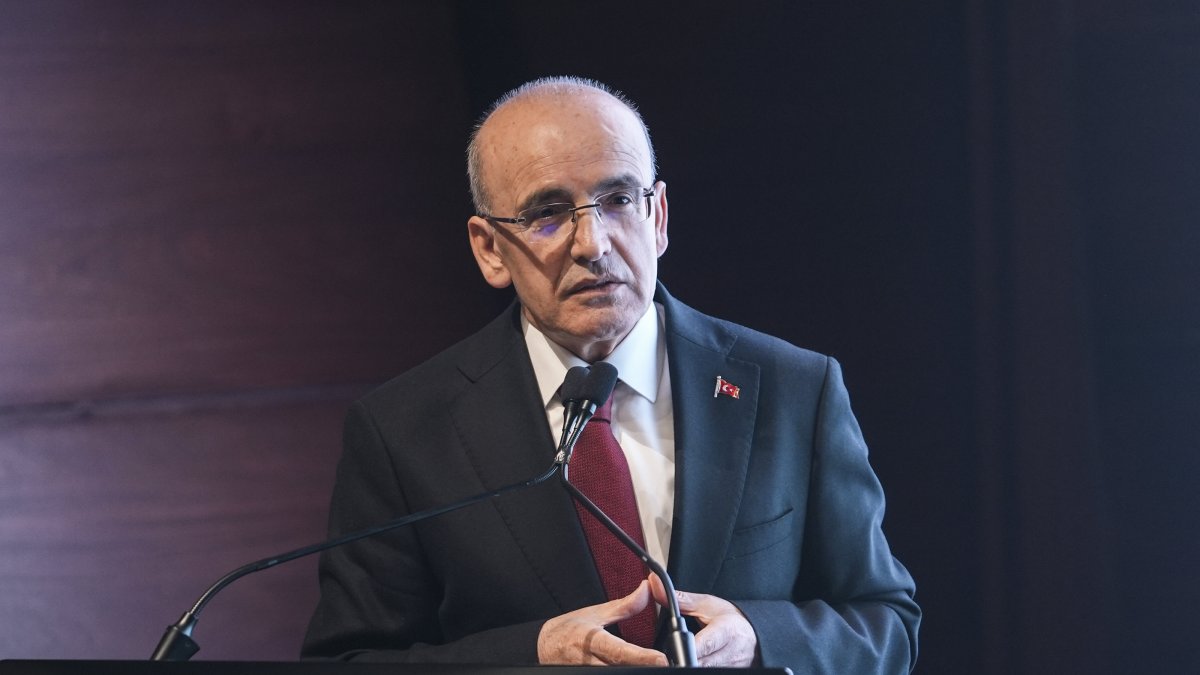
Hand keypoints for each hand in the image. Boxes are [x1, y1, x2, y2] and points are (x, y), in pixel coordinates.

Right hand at [537, 580, 669, 665]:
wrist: (543, 645)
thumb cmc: (569, 629)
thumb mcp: (596, 613)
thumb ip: (625, 606)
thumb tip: (647, 590)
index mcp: (592, 640)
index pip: (620, 651)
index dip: (641, 657)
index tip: (661, 658)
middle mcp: (589, 661)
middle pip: (622, 668)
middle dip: (642, 666)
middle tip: (662, 664)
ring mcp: (587, 672)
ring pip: (615, 674)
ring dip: (633, 670)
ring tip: (651, 666)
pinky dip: (622, 672)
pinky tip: (633, 667)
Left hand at [649, 574, 758, 666]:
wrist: (754, 635)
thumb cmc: (731, 619)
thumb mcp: (707, 605)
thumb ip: (680, 600)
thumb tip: (655, 586)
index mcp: (726, 632)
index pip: (703, 645)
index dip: (686, 647)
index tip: (674, 646)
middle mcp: (730, 654)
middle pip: (699, 663)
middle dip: (683, 657)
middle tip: (675, 651)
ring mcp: (730, 667)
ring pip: (700, 669)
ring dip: (689, 663)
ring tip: (684, 653)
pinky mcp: (727, 673)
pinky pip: (705, 671)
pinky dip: (697, 666)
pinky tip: (695, 658)